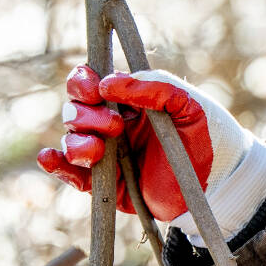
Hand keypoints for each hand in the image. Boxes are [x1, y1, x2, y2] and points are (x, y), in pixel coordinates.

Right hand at [37, 67, 260, 221]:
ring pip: (72, 139)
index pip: (91, 81)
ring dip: (77, 141)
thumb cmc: (205, 136)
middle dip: (85, 114)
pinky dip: (56, 164)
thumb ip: (156, 87)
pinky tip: (50, 158)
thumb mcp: (188, 105)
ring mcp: (107, 152)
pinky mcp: (105, 181)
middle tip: (116, 126)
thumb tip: (110, 83)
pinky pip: (71, 174)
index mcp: (129, 99)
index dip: (83, 82)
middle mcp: (112, 122)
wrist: (215, 184)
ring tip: (98, 151)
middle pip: (76, 109)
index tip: (95, 91)